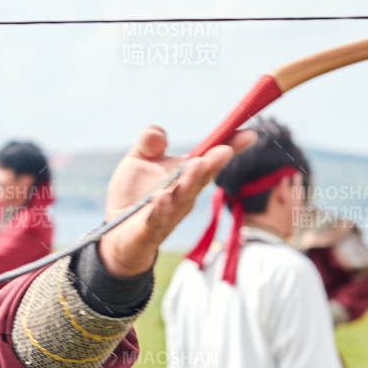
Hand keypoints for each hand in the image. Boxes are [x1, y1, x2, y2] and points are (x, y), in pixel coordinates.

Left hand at [97, 126, 254, 276]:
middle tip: (225, 149)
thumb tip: (157, 134)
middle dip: (213, 163)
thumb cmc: (135, 194)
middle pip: (202, 178)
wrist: (117, 233)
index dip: (230, 146)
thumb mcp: (138, 159)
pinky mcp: (149, 230)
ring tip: (199, 164)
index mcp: (186, 175)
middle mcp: (184, 194)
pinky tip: (162, 197)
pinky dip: (160, 209)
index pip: (210, 158)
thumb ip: (149, 141)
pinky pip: (156, 219)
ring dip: (192, 182)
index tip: (250, 134)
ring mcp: (169, 213)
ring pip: (183, 198)